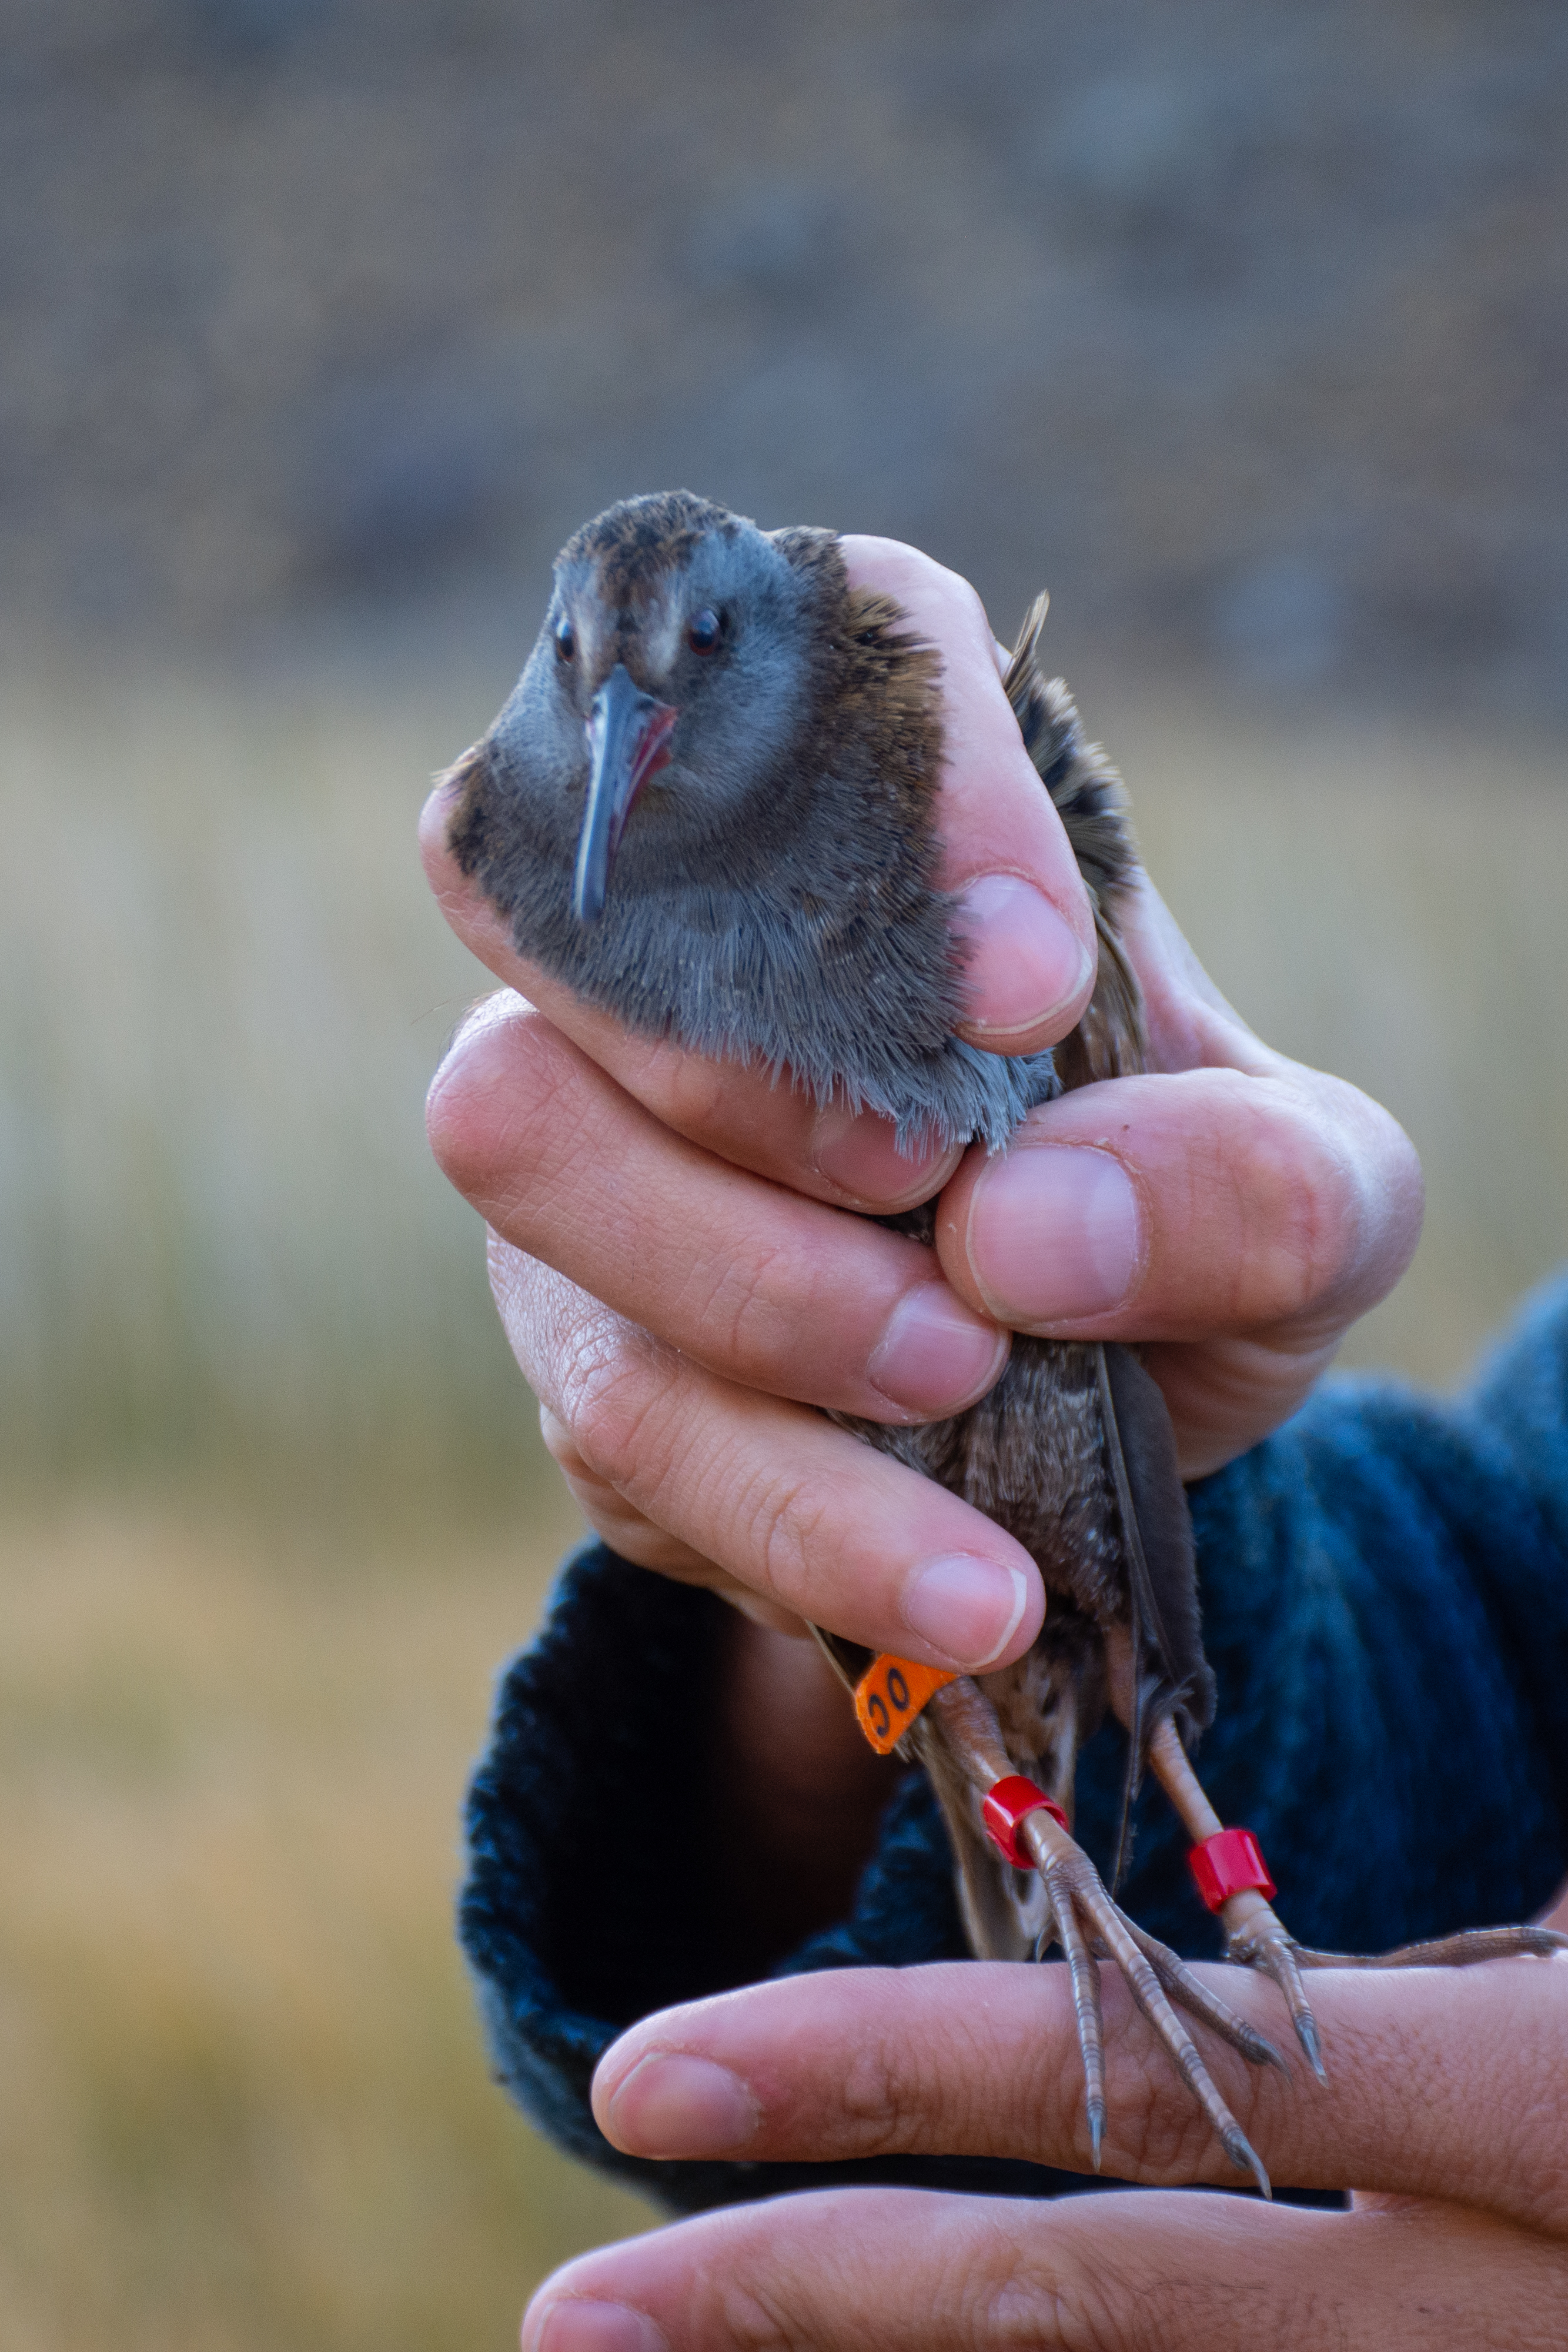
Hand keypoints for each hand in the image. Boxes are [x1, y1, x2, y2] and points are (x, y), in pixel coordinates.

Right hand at [423, 536, 1421, 1675]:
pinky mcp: (573, 1335)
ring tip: (959, 1380)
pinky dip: (794, 1504)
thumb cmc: (1182, 1244)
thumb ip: (1254, 1183)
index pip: (841, 638)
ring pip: (518, 1134)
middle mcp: (693, 942)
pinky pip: (606, 1399)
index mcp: (898, 825)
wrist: (1078, 1452)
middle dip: (757, 1067)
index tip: (1039, 983)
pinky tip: (954, 1579)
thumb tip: (1021, 1225)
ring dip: (757, 1291)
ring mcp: (589, 1130)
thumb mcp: (1313, 1214)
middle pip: (565, 896)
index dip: (915, 779)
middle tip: (951, 1208)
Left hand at [516, 1896, 1567, 2350]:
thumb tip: (1228, 2003)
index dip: (878, 2076)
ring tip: (691, 2344)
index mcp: (1531, 2115)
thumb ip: (1442, 2000)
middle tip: (574, 2309)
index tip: (648, 2071)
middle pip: (1095, 2311)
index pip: (1144, 2089)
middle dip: (813, 2306)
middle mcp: (1487, 2299)